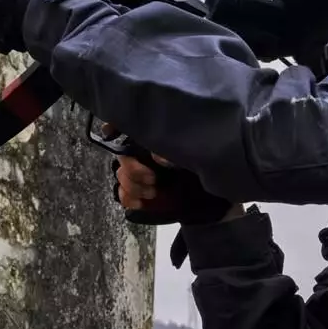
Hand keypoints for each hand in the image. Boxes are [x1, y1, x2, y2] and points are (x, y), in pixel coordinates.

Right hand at [104, 124, 243, 221]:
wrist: (217, 204)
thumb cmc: (209, 171)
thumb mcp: (198, 155)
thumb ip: (177, 151)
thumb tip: (159, 157)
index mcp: (159, 139)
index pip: (132, 124)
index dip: (115, 124)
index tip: (110, 132)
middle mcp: (148, 153)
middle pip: (122, 154)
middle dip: (133, 168)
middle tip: (154, 179)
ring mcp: (143, 175)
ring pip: (120, 174)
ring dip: (133, 185)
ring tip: (154, 193)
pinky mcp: (142, 195)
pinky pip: (122, 194)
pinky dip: (130, 198)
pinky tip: (143, 202)